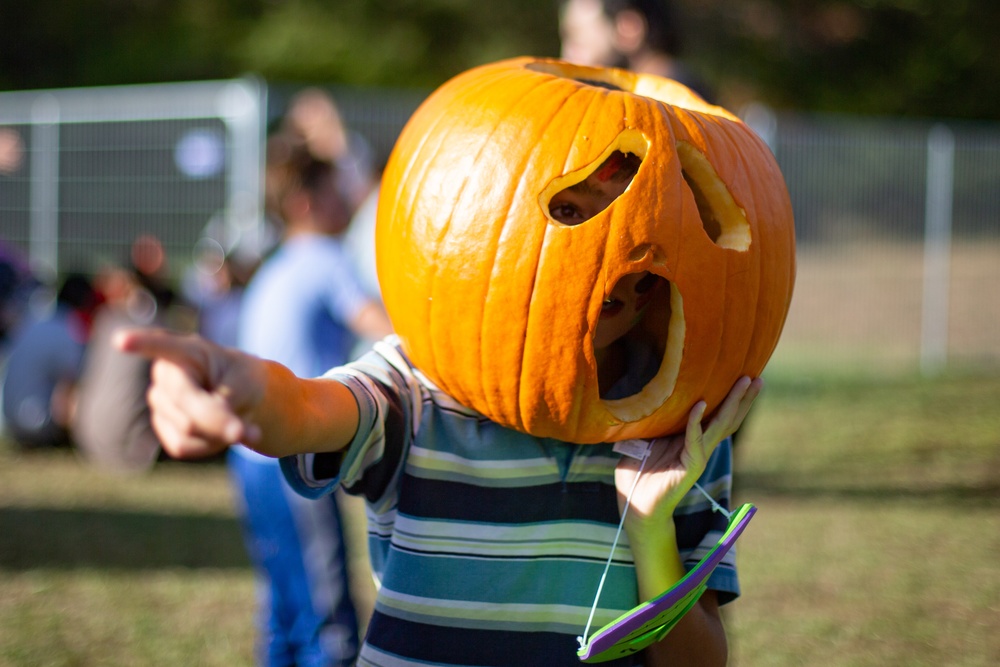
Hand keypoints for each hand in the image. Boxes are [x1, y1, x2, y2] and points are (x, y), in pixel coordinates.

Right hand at [114, 328, 265, 458]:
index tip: (121, 341)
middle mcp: (165, 374)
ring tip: (229, 416)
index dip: (141, 344)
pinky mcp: (162, 427)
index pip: (162, 346)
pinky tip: (214, 429)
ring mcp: (159, 401)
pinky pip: (185, 447)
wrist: (241, 395)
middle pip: (188, 410)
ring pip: (188, 431)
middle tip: (249, 431)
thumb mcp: (246, 386)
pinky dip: (208, 444)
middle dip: (220, 424)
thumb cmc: (243, 379)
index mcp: (187, 351)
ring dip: (217, 433)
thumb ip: (223, 407)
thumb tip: (199, 437)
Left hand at [616, 376, 762, 527]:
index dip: (730, 398)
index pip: (717, 415)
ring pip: (721, 425)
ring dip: (733, 403)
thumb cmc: (637, 474)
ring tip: (745, 382)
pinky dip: (697, 421)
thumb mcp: (643, 440)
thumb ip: (649, 421)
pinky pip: (695, 439)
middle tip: (756, 376)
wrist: (636, 506)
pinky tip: (701, 404)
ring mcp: (698, 456)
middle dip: (743, 398)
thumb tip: (640, 396)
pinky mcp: (690, 466)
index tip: (741, 377)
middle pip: (728, 418)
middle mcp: (700, 446)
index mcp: (691, 439)